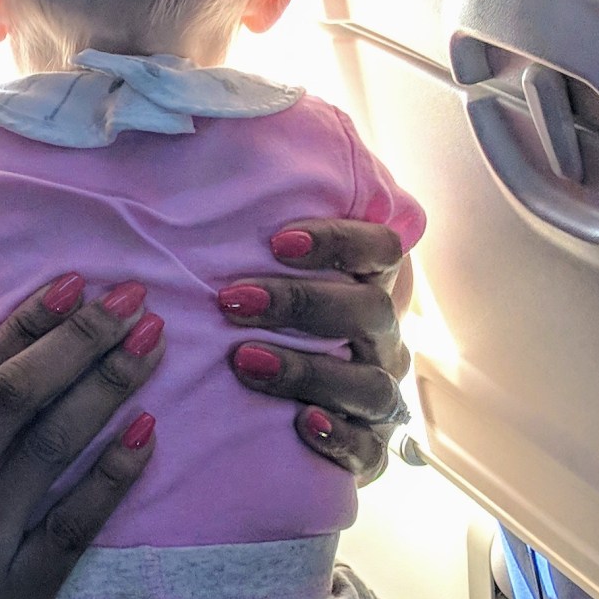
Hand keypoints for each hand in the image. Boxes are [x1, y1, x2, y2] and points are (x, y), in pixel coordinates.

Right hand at [0, 277, 164, 598]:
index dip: (25, 327)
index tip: (69, 287)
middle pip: (19, 397)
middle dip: (79, 339)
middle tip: (128, 296)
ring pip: (51, 446)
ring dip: (105, 387)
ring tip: (149, 343)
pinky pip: (72, 527)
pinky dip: (111, 476)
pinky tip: (148, 436)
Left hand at [220, 217, 409, 485]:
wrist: (267, 417)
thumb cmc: (261, 323)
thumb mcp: (264, 274)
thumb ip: (258, 234)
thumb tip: (216, 146)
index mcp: (368, 287)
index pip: (381, 249)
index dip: (337, 240)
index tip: (276, 241)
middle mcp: (381, 339)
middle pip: (369, 311)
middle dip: (301, 303)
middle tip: (232, 301)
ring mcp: (379, 397)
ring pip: (368, 383)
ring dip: (306, 369)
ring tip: (245, 360)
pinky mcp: (369, 451)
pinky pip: (368, 449)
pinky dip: (337, 436)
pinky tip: (301, 421)